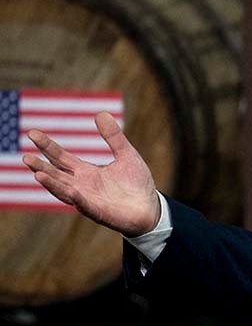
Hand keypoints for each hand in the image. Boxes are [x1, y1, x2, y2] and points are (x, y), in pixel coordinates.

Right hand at [22, 112, 160, 236]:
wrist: (150, 209)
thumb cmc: (136, 183)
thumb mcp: (126, 155)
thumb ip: (114, 137)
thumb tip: (101, 113)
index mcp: (86, 171)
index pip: (60, 157)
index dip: (47, 146)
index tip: (32, 133)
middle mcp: (82, 185)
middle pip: (56, 174)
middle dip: (41, 166)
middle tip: (26, 156)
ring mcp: (88, 199)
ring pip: (64, 191)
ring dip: (52, 184)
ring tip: (37, 174)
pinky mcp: (98, 212)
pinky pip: (85, 205)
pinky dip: (77, 198)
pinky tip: (70, 191)